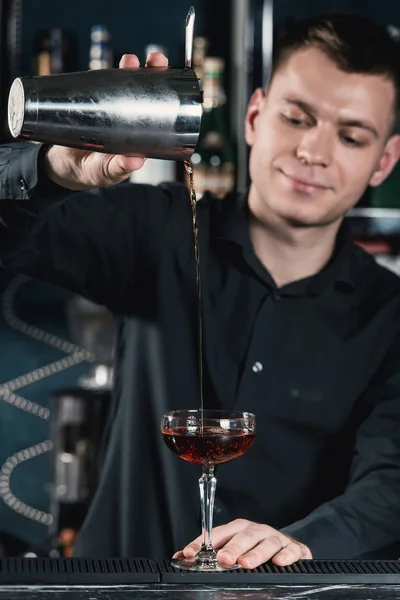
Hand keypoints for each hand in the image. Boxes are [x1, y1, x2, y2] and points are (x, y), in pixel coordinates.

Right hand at [43, 51, 168, 190]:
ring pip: (125, 85)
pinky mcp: (93, 105)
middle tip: (155, 60)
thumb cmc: (91, 173)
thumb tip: (136, 162)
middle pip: (145, 93)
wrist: (62, 167)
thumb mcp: (106, 172)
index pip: (159, 113)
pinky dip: (104, 75)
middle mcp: (129, 120)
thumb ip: (119, 168)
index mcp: (140, 137)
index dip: (166, 97)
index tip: (171, 84)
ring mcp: (111, 111)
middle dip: (152, 74)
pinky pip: (101, 86)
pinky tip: (105, 66)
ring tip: (130, 60)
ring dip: (130, 69)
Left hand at [173, 519, 311, 568]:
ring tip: (246, 563)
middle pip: (244, 535)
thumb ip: (210, 554)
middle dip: (233, 546)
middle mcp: (257, 531)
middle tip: (223, 559)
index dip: (203, 542)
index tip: (189, 553)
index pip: (218, 533)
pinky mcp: (295, 549)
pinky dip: (286, 555)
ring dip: (256, 552)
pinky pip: (292, 550)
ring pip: (267, 542)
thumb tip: (180, 557)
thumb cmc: (257, 551)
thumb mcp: (234, 551)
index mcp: (239, 530)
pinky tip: (279, 562)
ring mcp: (276, 539)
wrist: (290, 552)